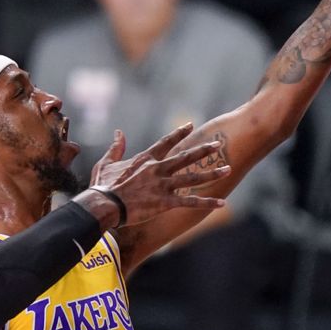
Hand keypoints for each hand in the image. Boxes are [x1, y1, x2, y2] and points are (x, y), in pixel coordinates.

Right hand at [86, 123, 229, 225]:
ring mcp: (163, 185)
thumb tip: (119, 132)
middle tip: (217, 143)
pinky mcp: (165, 202)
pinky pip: (190, 202)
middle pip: (185, 157)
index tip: (190, 125)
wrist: (104, 205)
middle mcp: (158, 169)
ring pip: (192, 177)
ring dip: (211, 173)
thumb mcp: (106, 163)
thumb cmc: (102, 186)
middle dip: (203, 150)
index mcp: (145, 160)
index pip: (166, 142)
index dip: (179, 133)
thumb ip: (115, 147)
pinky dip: (206, 202)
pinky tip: (222, 203)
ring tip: (228, 168)